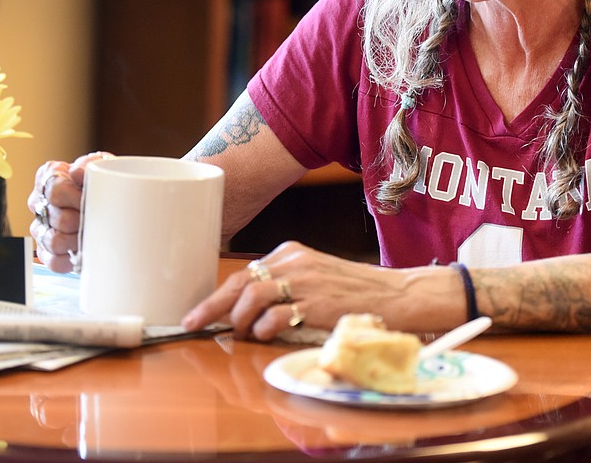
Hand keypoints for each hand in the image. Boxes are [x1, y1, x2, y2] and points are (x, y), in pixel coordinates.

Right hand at [27, 151, 113, 272]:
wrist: (108, 199)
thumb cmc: (100, 181)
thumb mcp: (99, 165)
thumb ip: (88, 165)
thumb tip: (77, 173)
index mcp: (49, 177)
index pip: (55, 190)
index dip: (76, 198)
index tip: (90, 201)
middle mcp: (39, 202)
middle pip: (57, 218)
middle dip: (81, 221)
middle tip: (96, 220)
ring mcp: (40, 227)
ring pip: (53, 241)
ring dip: (77, 241)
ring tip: (91, 235)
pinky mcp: (45, 250)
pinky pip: (52, 261)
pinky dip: (70, 260)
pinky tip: (82, 252)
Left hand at [182, 241, 451, 340]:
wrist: (397, 295)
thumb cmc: (355, 292)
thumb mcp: (316, 278)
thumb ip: (285, 287)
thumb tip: (247, 311)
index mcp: (291, 254)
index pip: (243, 272)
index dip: (217, 294)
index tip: (198, 313)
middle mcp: (294, 262)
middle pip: (240, 281)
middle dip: (211, 306)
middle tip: (193, 324)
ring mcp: (305, 281)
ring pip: (253, 295)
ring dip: (239, 318)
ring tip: (238, 334)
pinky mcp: (317, 302)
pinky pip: (278, 315)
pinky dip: (265, 328)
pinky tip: (265, 336)